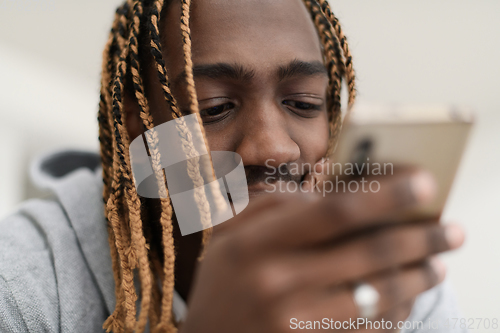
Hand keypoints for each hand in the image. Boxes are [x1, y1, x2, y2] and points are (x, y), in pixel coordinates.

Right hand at [179, 169, 463, 332]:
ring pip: (378, 297)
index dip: (385, 195)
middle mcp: (277, 285)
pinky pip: (369, 331)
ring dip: (418, 278)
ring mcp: (296, 325)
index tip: (423, 183)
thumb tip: (334, 192)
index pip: (334, 212)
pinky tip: (409, 297)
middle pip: (369, 255)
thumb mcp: (230, 237)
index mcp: (255, 246)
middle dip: (421, 239)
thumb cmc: (223, 285)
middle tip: (453, 230)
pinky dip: (398, 312)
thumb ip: (275, 207)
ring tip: (439, 263)